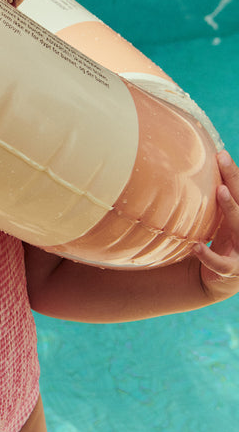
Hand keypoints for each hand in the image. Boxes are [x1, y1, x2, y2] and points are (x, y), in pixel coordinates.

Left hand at [193, 150, 238, 302]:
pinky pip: (222, 263)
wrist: (224, 278)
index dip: (233, 173)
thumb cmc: (223, 240)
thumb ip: (217, 200)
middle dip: (234, 180)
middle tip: (223, 159)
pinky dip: (209, 256)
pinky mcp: (233, 270)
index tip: (220, 154)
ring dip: (231, 207)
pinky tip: (196, 246)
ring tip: (220, 190)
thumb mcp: (221, 219)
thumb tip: (198, 170)